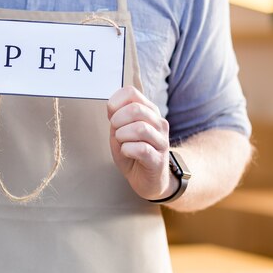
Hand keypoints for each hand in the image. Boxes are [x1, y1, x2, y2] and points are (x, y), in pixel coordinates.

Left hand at [107, 86, 176, 200]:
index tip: (110, 114)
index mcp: (148, 111)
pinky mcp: (159, 159)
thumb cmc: (132, 153)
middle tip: (116, 131)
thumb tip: (112, 107)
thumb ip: (116, 118)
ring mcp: (161, 141)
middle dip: (118, 120)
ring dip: (123, 135)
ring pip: (140, 128)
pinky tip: (127, 152)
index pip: (131, 92)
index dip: (115, 101)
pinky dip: (127, 150)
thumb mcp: (120, 132)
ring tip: (122, 142)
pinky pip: (141, 149)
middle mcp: (159, 123)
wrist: (147, 180)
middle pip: (136, 109)